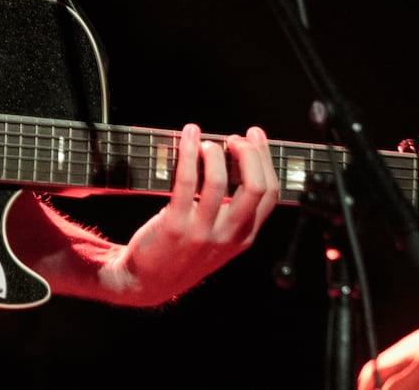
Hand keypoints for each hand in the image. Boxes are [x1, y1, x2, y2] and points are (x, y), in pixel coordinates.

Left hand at [105, 123, 279, 305]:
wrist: (148, 282)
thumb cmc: (185, 250)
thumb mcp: (220, 238)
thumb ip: (234, 208)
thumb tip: (241, 158)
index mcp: (244, 236)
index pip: (270, 194)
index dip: (265, 159)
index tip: (254, 137)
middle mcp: (228, 236)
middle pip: (256, 187)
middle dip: (250, 153)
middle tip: (234, 138)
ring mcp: (202, 233)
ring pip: (220, 182)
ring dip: (214, 152)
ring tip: (206, 143)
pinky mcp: (175, 227)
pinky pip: (187, 182)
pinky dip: (189, 153)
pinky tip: (188, 138)